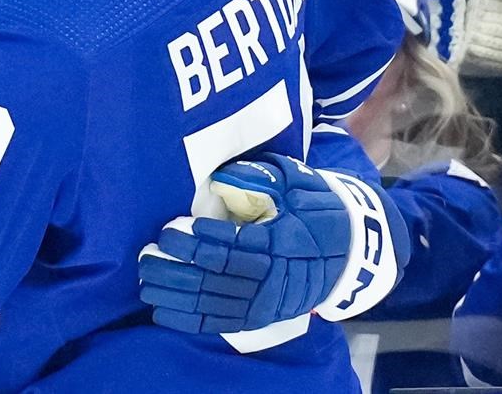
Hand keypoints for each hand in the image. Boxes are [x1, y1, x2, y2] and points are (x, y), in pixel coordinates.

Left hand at [138, 155, 351, 333]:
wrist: (354, 250)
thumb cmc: (319, 208)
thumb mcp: (298, 183)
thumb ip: (261, 179)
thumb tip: (222, 180)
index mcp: (282, 243)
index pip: (232, 246)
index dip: (197, 240)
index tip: (169, 230)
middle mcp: (274, 278)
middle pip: (215, 277)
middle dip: (176, 268)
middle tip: (147, 256)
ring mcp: (268, 302)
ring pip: (213, 303)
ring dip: (176, 295)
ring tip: (146, 281)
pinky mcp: (263, 316)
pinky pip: (221, 323)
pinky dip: (190, 320)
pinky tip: (163, 312)